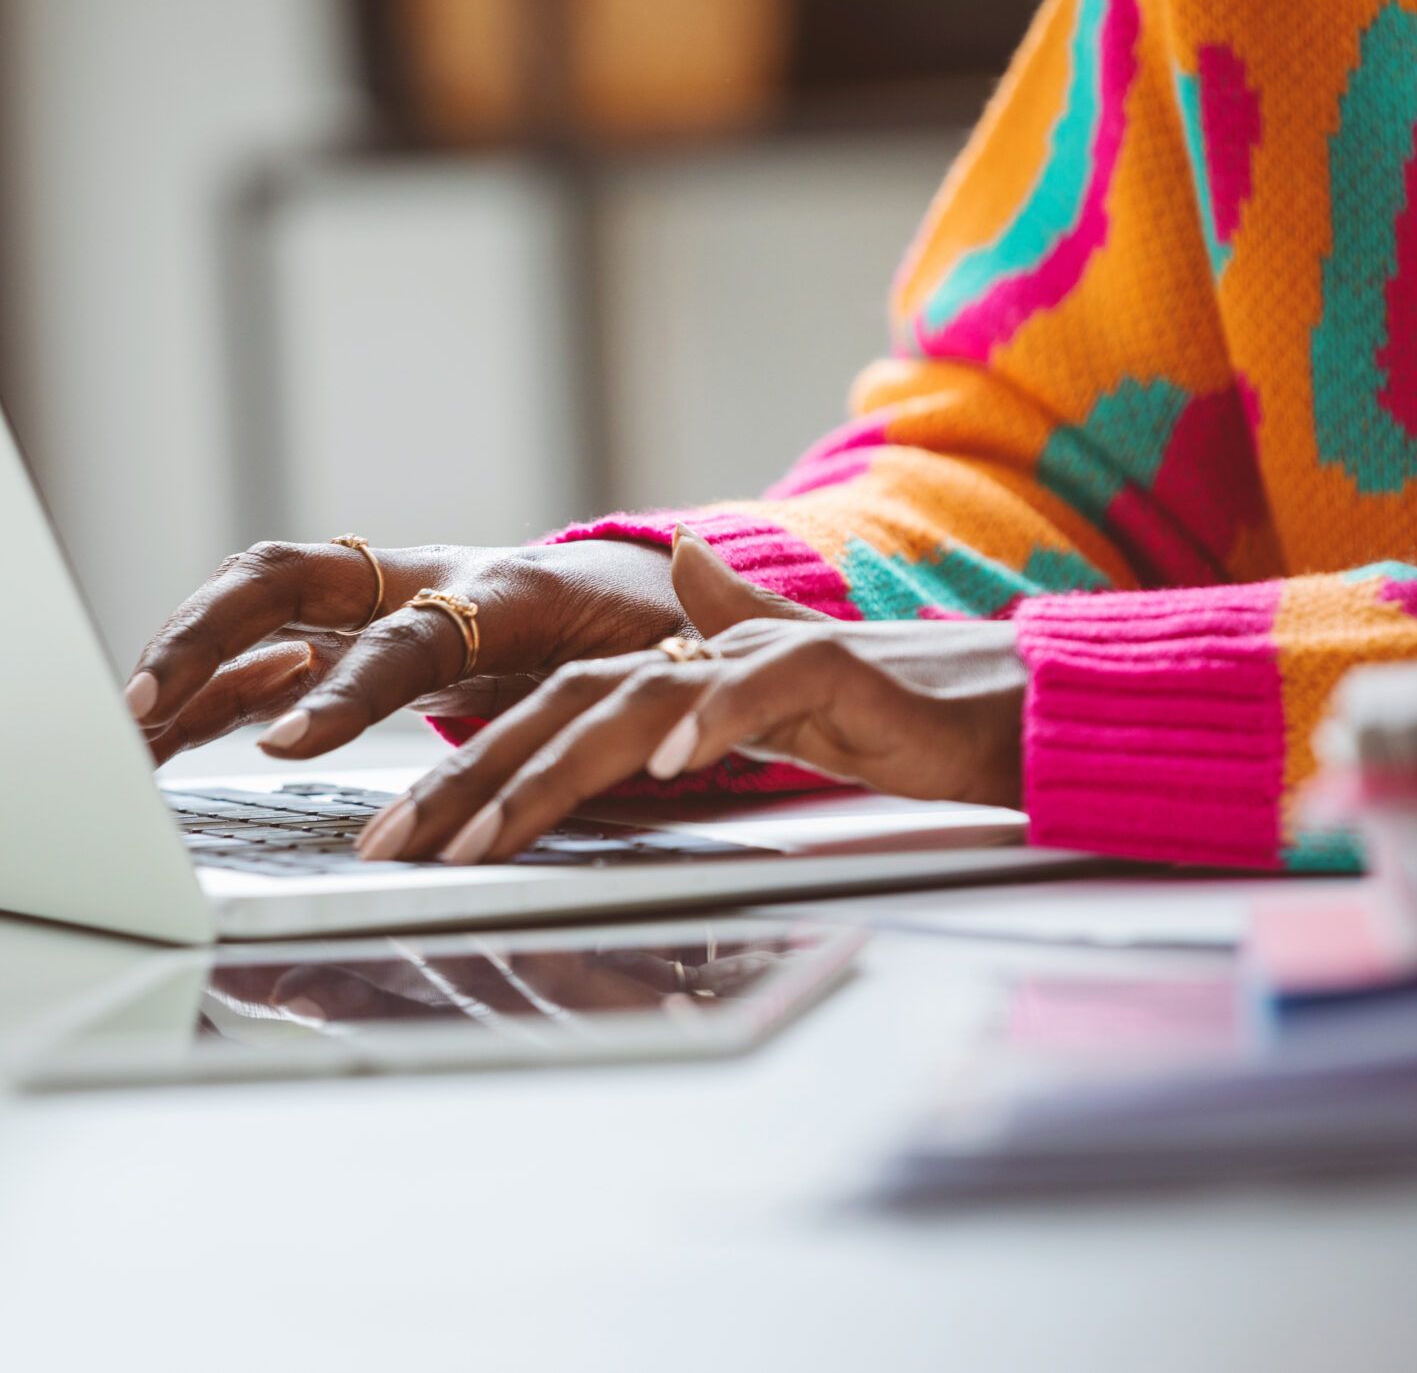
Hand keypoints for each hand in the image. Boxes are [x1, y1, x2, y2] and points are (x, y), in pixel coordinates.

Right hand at [127, 538, 687, 764]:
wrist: (643, 597)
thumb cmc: (662, 625)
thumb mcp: (677, 640)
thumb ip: (675, 638)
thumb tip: (686, 622)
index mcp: (505, 586)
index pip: (407, 635)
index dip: (346, 687)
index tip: (288, 741)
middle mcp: (423, 582)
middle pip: (287, 580)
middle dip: (207, 635)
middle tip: (144, 706)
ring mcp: (381, 604)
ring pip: (257, 610)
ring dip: (186, 661)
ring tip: (124, 726)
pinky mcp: (359, 639)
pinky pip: (268, 658)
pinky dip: (216, 691)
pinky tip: (169, 731)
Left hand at [351, 533, 1025, 862]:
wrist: (1022, 702)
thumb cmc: (904, 716)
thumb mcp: (785, 696)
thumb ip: (725, 642)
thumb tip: (681, 568)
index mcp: (685, 671)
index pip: (551, 713)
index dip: (470, 769)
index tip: (398, 838)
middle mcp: (710, 653)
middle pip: (563, 705)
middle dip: (469, 779)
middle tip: (394, 846)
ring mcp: (770, 656)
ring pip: (635, 700)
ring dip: (552, 768)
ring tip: (488, 831)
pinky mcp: (841, 668)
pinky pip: (763, 689)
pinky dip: (713, 719)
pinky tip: (668, 762)